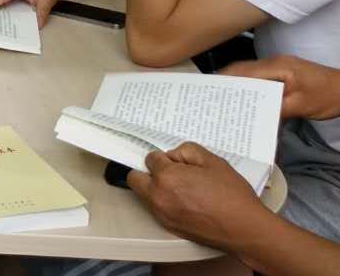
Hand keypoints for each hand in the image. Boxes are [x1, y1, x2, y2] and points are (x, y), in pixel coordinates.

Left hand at [127, 143, 267, 250]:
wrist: (245, 229)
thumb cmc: (232, 197)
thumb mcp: (212, 161)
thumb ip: (186, 151)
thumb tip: (173, 156)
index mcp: (167, 177)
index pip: (150, 159)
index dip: (164, 158)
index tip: (175, 162)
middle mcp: (158, 196)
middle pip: (135, 178)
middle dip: (148, 172)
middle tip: (168, 172)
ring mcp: (162, 214)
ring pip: (143, 195)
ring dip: (154, 187)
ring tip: (180, 188)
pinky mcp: (168, 226)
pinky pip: (155, 209)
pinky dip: (163, 202)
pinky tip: (185, 201)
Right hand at [221, 54, 339, 120]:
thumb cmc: (328, 96)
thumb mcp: (301, 105)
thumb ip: (275, 109)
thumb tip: (253, 116)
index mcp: (277, 67)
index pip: (243, 71)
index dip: (225, 79)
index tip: (210, 90)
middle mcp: (275, 63)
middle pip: (243, 70)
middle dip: (227, 82)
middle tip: (212, 97)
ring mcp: (280, 67)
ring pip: (251, 74)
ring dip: (238, 85)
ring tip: (224, 100)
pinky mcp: (284, 74)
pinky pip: (261, 79)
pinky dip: (251, 88)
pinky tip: (247, 100)